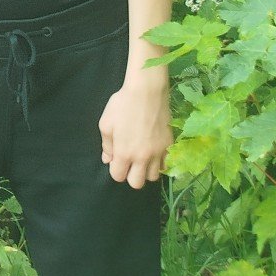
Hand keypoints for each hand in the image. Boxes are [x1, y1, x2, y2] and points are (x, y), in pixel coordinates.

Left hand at [99, 71, 171, 188]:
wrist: (147, 91)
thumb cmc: (122, 105)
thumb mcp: (106, 123)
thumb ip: (106, 145)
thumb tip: (107, 160)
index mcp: (124, 153)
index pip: (118, 176)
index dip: (115, 170)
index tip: (116, 160)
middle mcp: (142, 158)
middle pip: (137, 183)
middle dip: (130, 175)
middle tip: (129, 161)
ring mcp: (158, 153)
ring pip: (153, 177)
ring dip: (145, 170)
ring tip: (142, 157)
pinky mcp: (170, 146)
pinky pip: (166, 165)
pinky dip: (159, 164)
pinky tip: (154, 153)